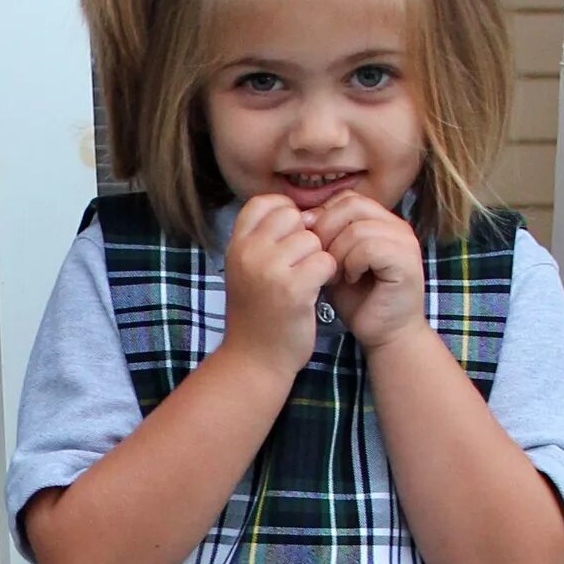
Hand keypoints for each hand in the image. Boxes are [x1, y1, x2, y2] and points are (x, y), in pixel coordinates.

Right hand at [221, 194, 331, 387]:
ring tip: (307, 282)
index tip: (288, 240)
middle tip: (300, 265)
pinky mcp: (293, 289)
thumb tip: (310, 214)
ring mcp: (268, 270)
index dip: (285, 215)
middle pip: (293, 216)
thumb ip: (268, 240)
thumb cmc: (258, 315)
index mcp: (236, 246)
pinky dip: (328, 276)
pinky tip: (316, 291)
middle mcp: (248, 253)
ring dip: (318, 259)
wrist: (253, 361)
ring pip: (313, 239)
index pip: (265, 202)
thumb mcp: (248, 270)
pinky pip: (325, 261)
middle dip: (304, 237)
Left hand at [310, 192, 425, 350]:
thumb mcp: (334, 263)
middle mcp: (397, 226)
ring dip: (337, 253)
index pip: (346, 199)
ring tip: (335, 276)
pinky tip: (349, 280)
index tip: (312, 247)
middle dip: (326, 232)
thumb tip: (301, 217)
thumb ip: (324, 237)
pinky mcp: (406, 262)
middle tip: (320, 262)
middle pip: (351, 205)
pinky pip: (369, 247)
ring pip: (357, 228)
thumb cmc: (358, 302)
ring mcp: (405, 242)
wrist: (384, 335)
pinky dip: (352, 264)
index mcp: (380, 221)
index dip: (322, 218)